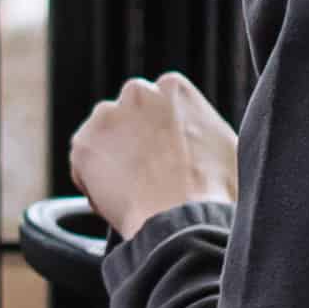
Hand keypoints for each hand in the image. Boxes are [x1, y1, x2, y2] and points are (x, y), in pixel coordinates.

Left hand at [67, 72, 239, 229]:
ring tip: (134, 193)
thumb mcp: (225, 144)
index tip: (164, 159)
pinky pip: (83, 164)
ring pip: (104, 139)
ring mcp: (106, 115)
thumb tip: (197, 135)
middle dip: (132, 141)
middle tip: (146, 176)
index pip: (156, 106)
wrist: (183, 219)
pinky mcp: (83, 143)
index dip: (159, 136)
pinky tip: (119, 200)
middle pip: (127, 117)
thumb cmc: (213, 190)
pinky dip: (92, 183)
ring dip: (112, 159)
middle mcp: (137, 92)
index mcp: (173, 87)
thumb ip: (201, 128)